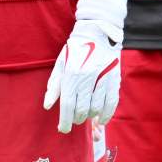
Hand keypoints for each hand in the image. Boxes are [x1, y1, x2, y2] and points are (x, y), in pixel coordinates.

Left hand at [43, 0, 126, 133]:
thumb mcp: (60, 64)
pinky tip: (101, 120)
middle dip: (76, 118)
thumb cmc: (75, 49)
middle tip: (73, 118)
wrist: (98, 32)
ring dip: (89, 117)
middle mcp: (87, 78)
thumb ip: (54, 86)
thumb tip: (47, 106)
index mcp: (71, 74)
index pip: (67, 104)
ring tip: (85, 114)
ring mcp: (102, 79)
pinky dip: (106, 115)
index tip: (63, 129)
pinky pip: (111, 104)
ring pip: (96, 109)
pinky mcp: (114, 80)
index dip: (64, 120)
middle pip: (81, 109)